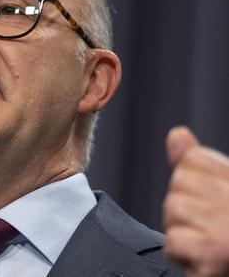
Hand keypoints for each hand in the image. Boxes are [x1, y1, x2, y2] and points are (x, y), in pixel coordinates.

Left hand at [164, 126, 228, 276]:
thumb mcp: (224, 190)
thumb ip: (200, 165)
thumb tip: (176, 135)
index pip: (192, 160)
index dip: (194, 183)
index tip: (214, 203)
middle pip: (178, 185)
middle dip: (185, 209)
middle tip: (213, 228)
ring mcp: (227, 228)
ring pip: (172, 213)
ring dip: (183, 233)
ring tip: (210, 245)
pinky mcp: (215, 254)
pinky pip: (172, 243)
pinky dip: (182, 256)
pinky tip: (206, 261)